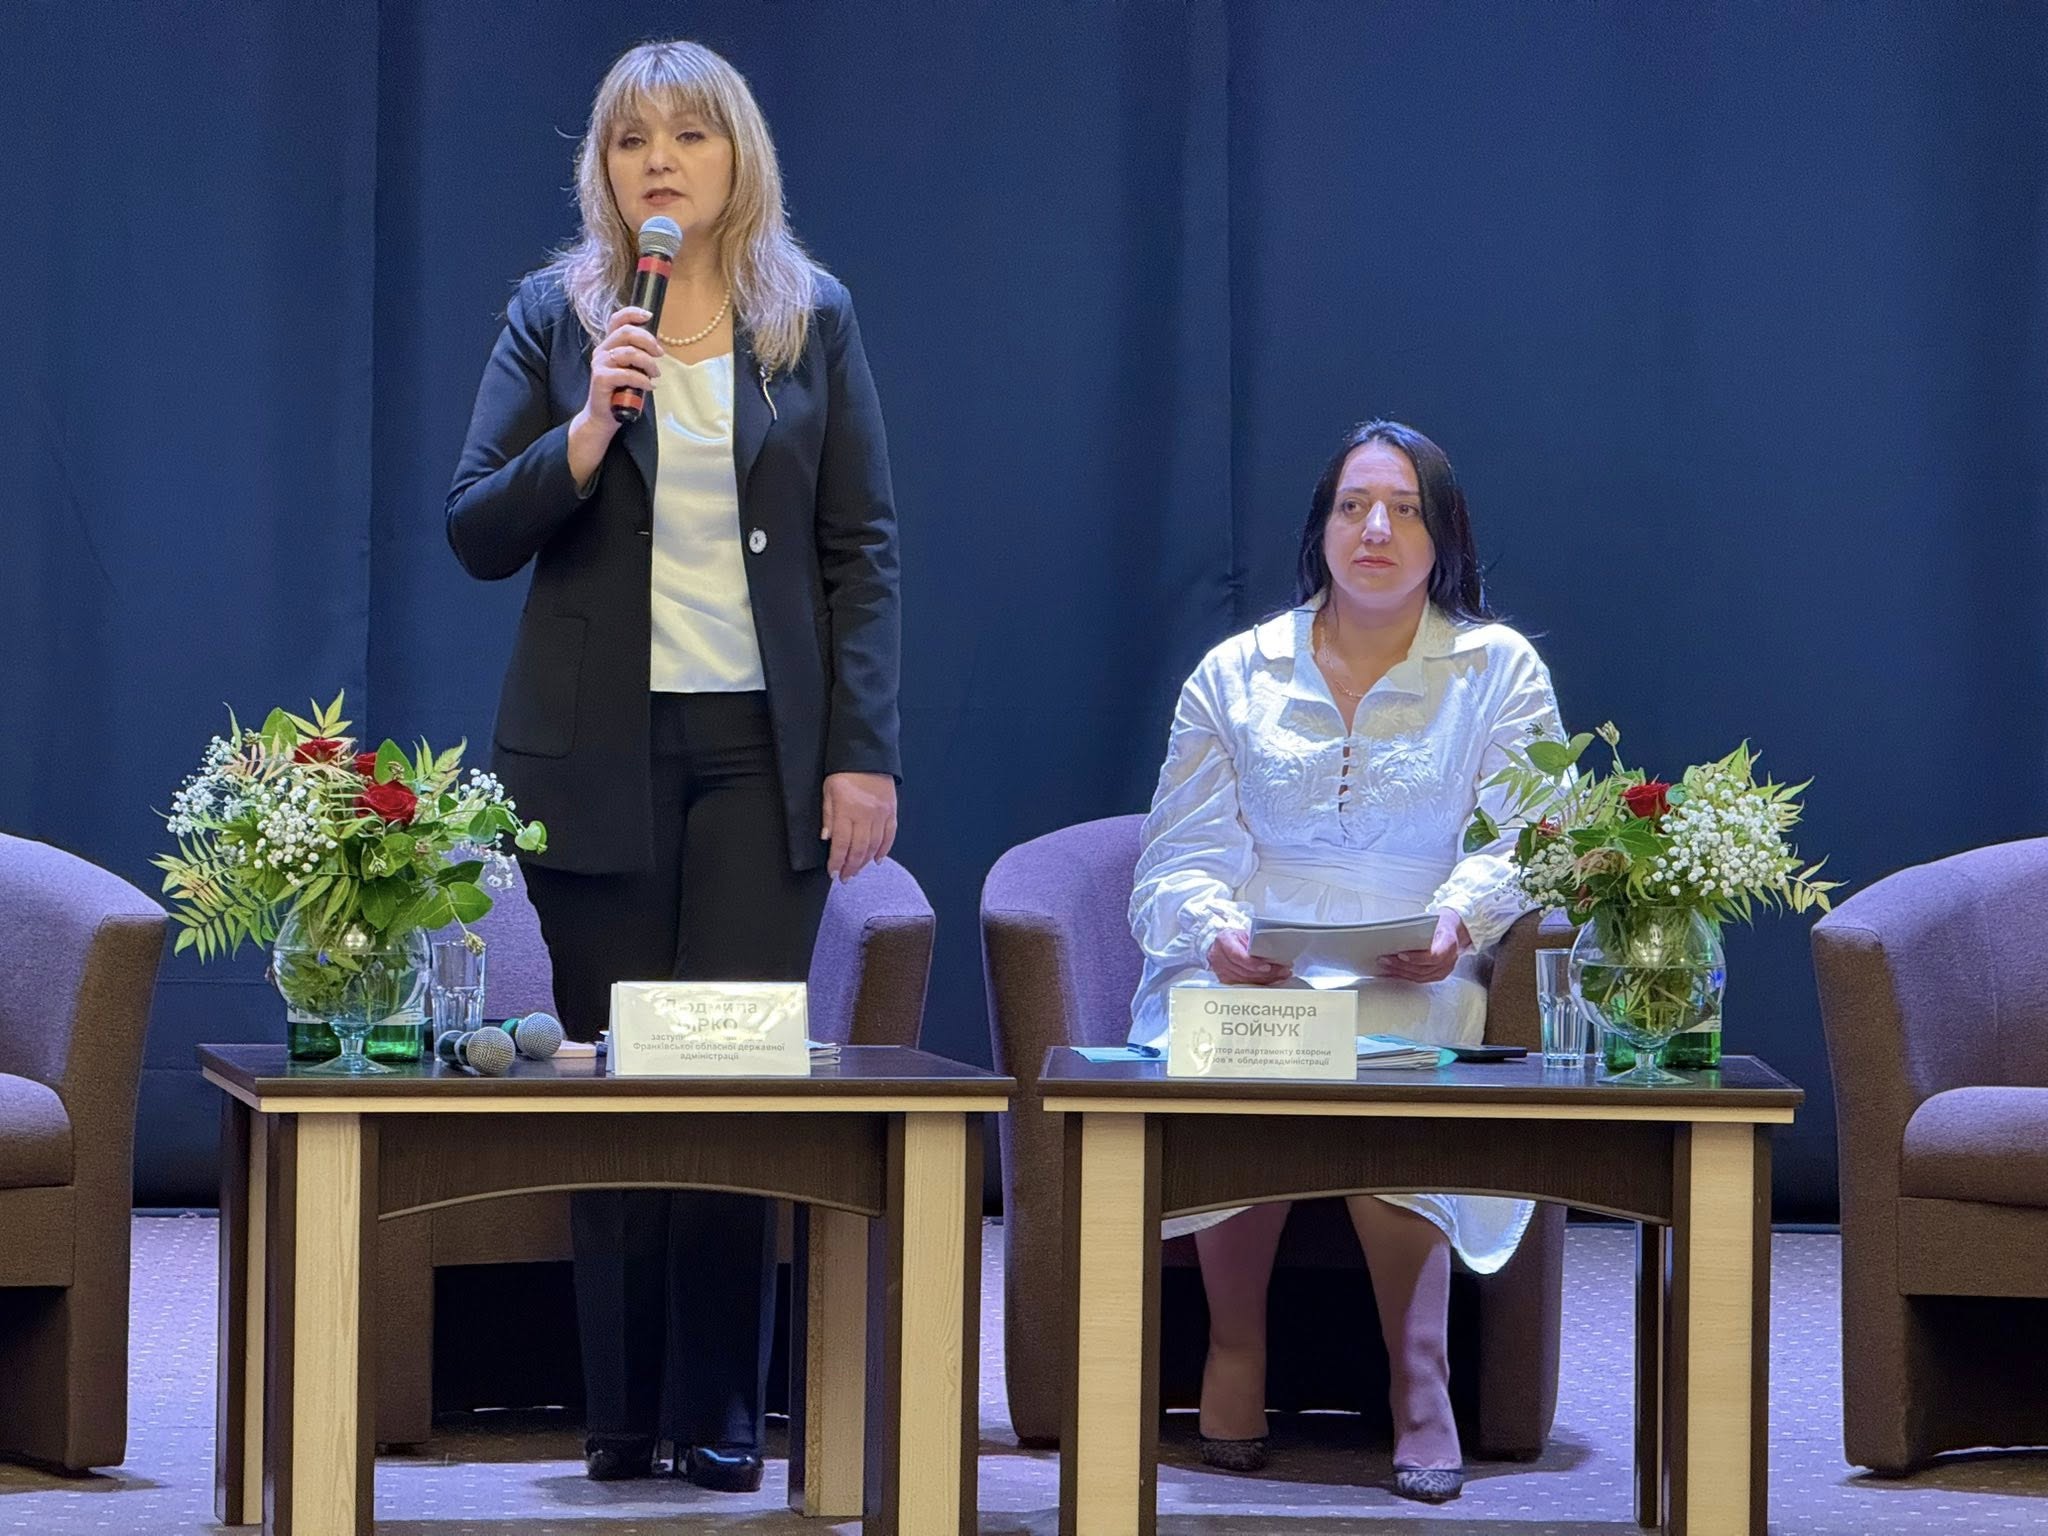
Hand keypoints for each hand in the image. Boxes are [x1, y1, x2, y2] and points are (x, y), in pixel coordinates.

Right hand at [567, 307, 662, 481]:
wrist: (604, 416)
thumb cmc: (621, 392)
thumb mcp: (632, 369)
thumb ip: (638, 355)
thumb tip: (657, 346)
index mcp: (609, 344)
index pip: (617, 320)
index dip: (632, 314)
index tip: (649, 315)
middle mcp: (602, 350)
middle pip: (626, 333)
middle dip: (648, 340)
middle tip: (659, 354)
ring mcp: (600, 363)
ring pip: (629, 353)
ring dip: (648, 363)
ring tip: (655, 374)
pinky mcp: (601, 378)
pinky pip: (626, 373)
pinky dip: (641, 379)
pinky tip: (648, 386)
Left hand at [822, 772, 896, 880]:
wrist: (868, 756)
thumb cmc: (844, 773)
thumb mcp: (828, 791)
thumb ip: (828, 815)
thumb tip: (827, 838)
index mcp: (847, 810)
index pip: (841, 843)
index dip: (837, 861)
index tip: (833, 873)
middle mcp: (865, 815)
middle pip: (859, 848)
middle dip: (851, 866)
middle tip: (845, 877)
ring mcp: (881, 814)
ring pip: (874, 845)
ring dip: (865, 861)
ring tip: (857, 870)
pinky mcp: (891, 811)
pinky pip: (889, 835)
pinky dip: (884, 850)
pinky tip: (877, 859)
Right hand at [1206, 927, 1290, 985]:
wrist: (1222, 944)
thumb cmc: (1236, 937)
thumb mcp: (1245, 933)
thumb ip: (1256, 942)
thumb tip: (1276, 950)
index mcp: (1223, 941)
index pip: (1237, 955)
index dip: (1253, 963)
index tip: (1267, 967)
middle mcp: (1219, 957)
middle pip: (1244, 971)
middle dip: (1266, 973)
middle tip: (1283, 970)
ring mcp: (1221, 971)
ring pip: (1246, 980)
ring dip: (1266, 979)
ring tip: (1281, 974)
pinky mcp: (1225, 981)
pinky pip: (1245, 985)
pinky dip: (1260, 984)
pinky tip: (1272, 980)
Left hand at [1379, 909, 1470, 983]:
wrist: (1454, 929)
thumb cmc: (1441, 923)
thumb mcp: (1433, 920)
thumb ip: (1419, 928)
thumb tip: (1394, 934)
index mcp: (1450, 943)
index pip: (1434, 956)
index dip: (1416, 958)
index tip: (1400, 954)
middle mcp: (1450, 959)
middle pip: (1423, 969)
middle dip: (1401, 965)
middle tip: (1384, 959)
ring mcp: (1446, 969)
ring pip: (1420, 976)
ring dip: (1400, 972)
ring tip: (1385, 965)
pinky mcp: (1439, 975)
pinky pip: (1421, 979)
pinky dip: (1406, 976)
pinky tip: (1394, 972)